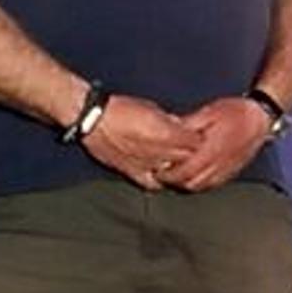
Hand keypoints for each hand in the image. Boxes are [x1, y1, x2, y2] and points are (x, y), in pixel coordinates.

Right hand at [82, 94, 199, 192]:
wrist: (93, 120)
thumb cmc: (121, 108)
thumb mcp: (152, 108)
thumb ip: (169, 121)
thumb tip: (182, 127)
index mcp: (165, 133)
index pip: (195, 142)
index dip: (198, 139)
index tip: (198, 137)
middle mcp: (159, 152)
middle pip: (187, 158)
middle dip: (192, 154)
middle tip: (191, 149)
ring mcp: (146, 165)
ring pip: (173, 172)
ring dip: (178, 167)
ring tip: (179, 161)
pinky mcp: (132, 173)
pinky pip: (154, 184)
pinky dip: (162, 181)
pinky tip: (164, 175)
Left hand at [158, 94, 272, 191]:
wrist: (260, 118)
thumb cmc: (235, 112)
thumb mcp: (208, 112)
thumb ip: (188, 126)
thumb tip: (168, 133)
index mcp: (211, 150)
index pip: (184, 172)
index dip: (168, 174)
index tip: (157, 168)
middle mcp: (219, 164)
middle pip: (190, 183)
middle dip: (174, 181)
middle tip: (162, 173)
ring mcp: (226, 169)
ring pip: (201, 186)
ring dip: (186, 183)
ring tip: (176, 174)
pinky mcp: (232, 171)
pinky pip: (212, 184)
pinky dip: (199, 183)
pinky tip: (193, 174)